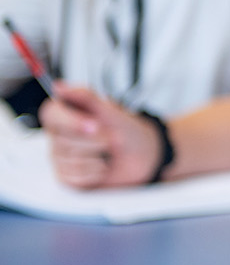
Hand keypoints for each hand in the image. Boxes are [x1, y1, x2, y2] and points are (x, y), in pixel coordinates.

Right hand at [41, 82, 161, 188]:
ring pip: (71, 160)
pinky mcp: (67, 177)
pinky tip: (103, 166)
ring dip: (98, 156)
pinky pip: (76, 176)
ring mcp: (61, 158)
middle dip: (95, 141)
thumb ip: (85, 97)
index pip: (50, 114)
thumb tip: (59, 87)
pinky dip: (96, 172)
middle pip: (63, 141)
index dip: (71, 121)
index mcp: (66, 116)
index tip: (95, 124)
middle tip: (110, 138)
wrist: (143, 156)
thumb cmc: (127, 131)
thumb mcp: (111, 111)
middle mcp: (59, 136)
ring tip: (107, 152)